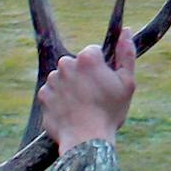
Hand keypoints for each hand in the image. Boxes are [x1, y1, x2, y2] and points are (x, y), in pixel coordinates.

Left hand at [38, 32, 135, 151]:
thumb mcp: (127, 83)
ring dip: (70, 87)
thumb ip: (126, 53)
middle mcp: (66, 64)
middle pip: (76, 64)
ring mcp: (52, 80)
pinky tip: (70, 111)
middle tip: (94, 97)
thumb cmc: (110, 112)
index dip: (100, 67)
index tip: (104, 83)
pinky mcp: (43, 96)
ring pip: (63, 78)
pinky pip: (52, 93)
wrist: (87, 141)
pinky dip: (59, 100)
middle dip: (83, 76)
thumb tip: (126, 30)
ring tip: (82, 106)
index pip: (93, 53)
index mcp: (87, 58)